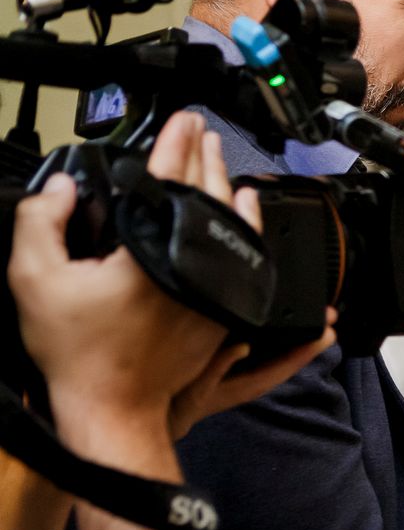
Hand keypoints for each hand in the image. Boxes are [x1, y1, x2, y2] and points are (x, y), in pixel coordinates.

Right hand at [10, 112, 333, 441]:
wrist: (112, 408)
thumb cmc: (77, 353)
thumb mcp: (35, 279)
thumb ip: (41, 223)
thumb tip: (62, 188)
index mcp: (149, 252)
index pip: (168, 181)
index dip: (175, 145)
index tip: (183, 121)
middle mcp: (192, 268)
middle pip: (207, 198)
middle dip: (204, 159)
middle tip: (203, 133)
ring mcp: (215, 292)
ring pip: (232, 228)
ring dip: (227, 191)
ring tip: (223, 166)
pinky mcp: (224, 313)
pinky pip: (243, 261)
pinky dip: (243, 232)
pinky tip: (242, 220)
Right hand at [167, 311, 334, 438]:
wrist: (167, 413)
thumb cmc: (181, 400)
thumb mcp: (198, 384)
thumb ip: (220, 365)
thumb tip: (244, 347)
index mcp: (251, 384)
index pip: (288, 364)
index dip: (310, 348)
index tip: (330, 332)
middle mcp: (257, 378)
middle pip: (292, 356)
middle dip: (312, 336)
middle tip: (331, 314)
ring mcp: (251, 372)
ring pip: (283, 353)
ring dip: (299, 334)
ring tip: (318, 314)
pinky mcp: (243, 366)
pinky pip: (270, 350)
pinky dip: (281, 336)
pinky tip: (285, 321)